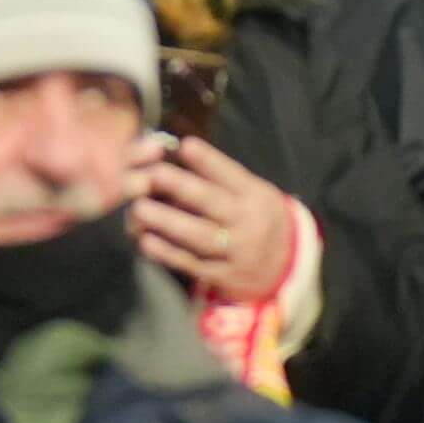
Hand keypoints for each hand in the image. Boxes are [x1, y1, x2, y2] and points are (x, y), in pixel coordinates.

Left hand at [129, 132, 294, 300]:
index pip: (232, 175)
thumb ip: (222, 179)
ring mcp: (237, 253)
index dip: (208, 161)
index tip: (185, 145)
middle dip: (181, 187)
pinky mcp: (223, 277)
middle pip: (213, 204)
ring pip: (199, 236)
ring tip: (139, 208)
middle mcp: (249, 224)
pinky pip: (192, 264)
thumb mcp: (252, 194)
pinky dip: (168, 253)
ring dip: (167, 222)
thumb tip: (182, 152)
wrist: (284, 267)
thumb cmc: (255, 218)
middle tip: (153, 174)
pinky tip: (146, 241)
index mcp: (257, 196)